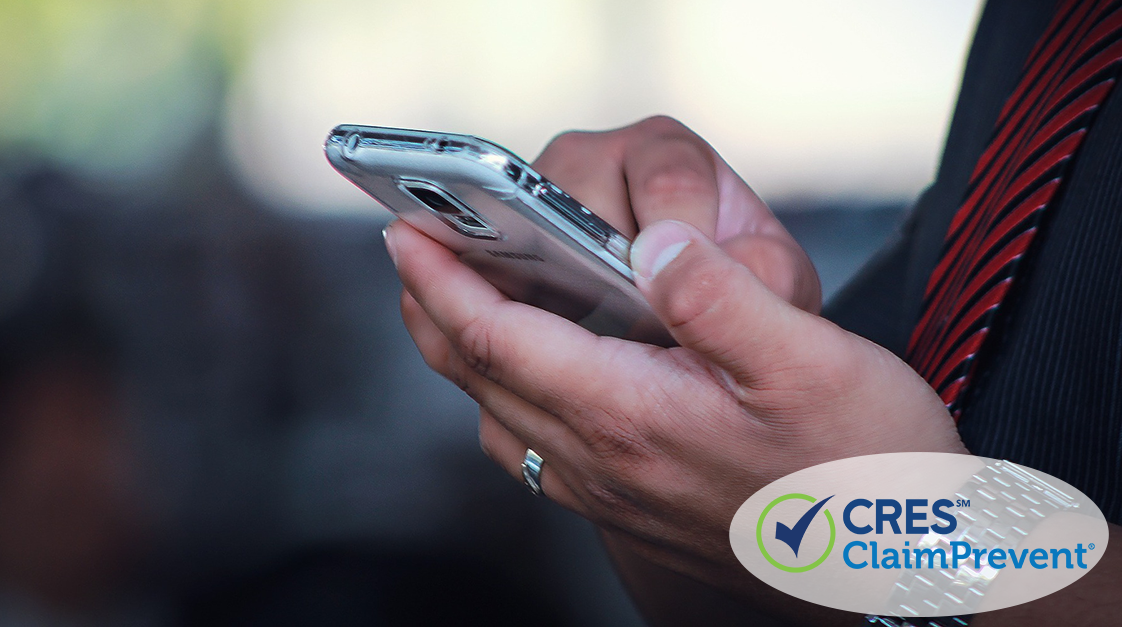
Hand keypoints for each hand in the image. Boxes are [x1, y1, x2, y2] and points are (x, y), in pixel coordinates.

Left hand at [386, 116, 966, 588]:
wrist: (899, 569)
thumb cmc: (868, 470)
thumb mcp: (813, 362)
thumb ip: (722, 297)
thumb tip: (655, 240)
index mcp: (633, 416)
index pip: (501, 338)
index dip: (445, 279)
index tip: (405, 230)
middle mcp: (605, 463)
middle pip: (482, 378)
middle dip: (434, 309)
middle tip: (410, 251)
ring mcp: (613, 494)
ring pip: (500, 417)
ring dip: (464, 354)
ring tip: (456, 302)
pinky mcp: (632, 508)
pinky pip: (536, 450)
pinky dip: (507, 397)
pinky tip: (532, 375)